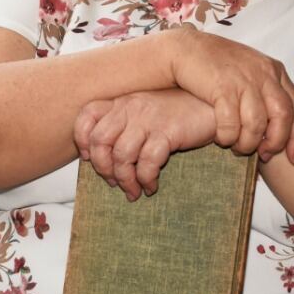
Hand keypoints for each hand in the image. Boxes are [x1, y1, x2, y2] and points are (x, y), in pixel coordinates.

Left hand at [74, 90, 215, 199]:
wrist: (212, 106)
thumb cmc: (178, 113)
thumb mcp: (146, 111)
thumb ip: (125, 124)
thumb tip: (103, 157)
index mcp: (123, 101)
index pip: (87, 115)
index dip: (81, 140)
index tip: (89, 158)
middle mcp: (131, 107)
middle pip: (99, 140)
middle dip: (102, 168)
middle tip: (114, 183)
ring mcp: (149, 119)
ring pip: (121, 155)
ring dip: (125, 180)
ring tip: (134, 191)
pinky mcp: (168, 131)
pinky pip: (147, 162)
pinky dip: (146, 180)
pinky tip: (151, 186)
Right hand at [167, 29, 293, 163]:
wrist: (186, 48)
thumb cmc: (218, 66)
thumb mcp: (250, 73)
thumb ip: (267, 93)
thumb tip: (281, 128)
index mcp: (274, 71)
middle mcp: (263, 73)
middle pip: (283, 116)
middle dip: (276, 142)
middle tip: (265, 155)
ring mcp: (243, 79)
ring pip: (257, 123)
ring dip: (248, 143)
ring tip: (238, 148)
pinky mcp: (222, 86)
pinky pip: (231, 123)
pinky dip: (227, 137)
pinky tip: (221, 138)